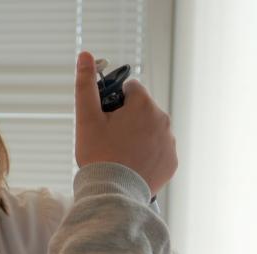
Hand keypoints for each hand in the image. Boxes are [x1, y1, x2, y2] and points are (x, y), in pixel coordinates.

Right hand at [74, 51, 176, 195]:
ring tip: (121, 155)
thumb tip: (85, 55)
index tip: (106, 119)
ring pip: (151, 130)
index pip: (130, 89)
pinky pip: (159, 151)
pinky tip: (133, 165)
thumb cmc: (98, 155)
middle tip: (111, 140)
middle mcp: (163, 120)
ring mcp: (170, 143)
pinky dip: (148, 154)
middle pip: (142, 110)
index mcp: (144, 104)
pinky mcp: (172, 162)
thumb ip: (86, 84)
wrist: (113, 195)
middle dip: (128, 119)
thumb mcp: (86, 118)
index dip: (115, 101)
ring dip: (139, 136)